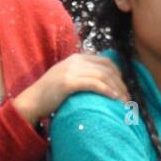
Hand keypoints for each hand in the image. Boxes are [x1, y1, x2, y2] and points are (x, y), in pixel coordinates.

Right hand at [13, 54, 131, 123]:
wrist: (32, 101)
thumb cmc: (50, 94)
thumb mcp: (67, 78)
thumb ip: (82, 75)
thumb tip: (101, 83)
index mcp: (77, 58)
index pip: (105, 61)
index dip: (119, 74)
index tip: (124, 88)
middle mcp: (75, 61)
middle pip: (107, 68)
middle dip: (121, 83)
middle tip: (128, 98)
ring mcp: (71, 70)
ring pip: (103, 76)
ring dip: (117, 89)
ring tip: (124, 102)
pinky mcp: (69, 82)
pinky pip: (94, 84)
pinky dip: (107, 91)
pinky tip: (114, 99)